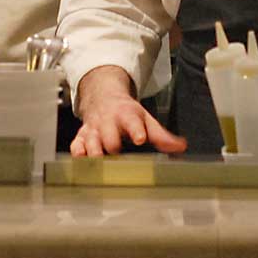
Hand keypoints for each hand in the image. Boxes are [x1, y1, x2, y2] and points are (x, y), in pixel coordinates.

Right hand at [69, 66, 185, 156]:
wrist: (103, 97)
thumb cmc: (126, 112)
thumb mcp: (145, 119)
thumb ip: (161, 136)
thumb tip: (180, 147)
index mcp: (126, 115)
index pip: (132, 122)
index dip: (136, 130)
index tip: (140, 138)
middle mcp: (109, 122)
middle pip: (109, 137)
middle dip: (112, 146)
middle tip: (117, 153)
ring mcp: (94, 129)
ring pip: (91, 142)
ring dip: (95, 152)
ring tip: (99, 160)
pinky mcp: (82, 136)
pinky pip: (77, 145)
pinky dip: (78, 152)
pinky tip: (81, 158)